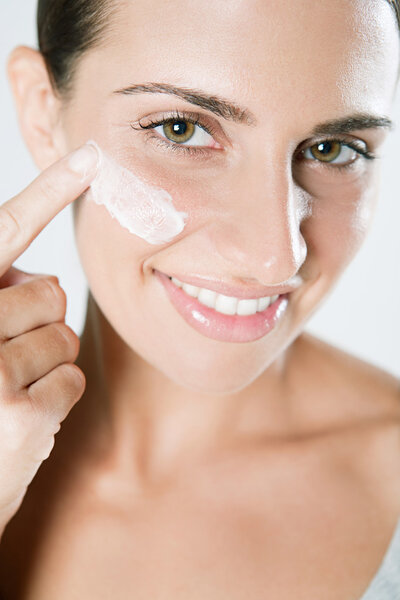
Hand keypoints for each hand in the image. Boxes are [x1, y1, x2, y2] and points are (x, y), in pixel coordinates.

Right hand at [0, 143, 97, 536]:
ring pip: (64, 336)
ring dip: (47, 364)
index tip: (92, 156)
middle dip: (39, 324)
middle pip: (51, 293)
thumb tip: (39, 275)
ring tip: (7, 391)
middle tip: (3, 361)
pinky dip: (56, 397)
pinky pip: (71, 378)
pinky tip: (21, 420)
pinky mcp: (17, 412)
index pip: (7, 230)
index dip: (51, 189)